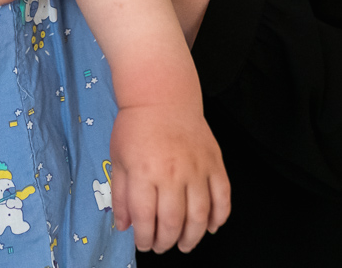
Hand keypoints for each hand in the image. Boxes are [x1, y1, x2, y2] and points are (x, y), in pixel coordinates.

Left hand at [109, 104, 229, 253]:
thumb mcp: (119, 159)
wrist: (163, 96)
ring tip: (185, 244)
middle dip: (165, 242)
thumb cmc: (137, 126)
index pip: (145, 218)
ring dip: (192, 237)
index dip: (143, 238)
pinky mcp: (214, 163)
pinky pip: (223, 197)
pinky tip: (210, 226)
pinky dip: (219, 217)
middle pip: (172, 222)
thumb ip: (120, 195)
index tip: (142, 243)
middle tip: (161, 246)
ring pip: (199, 216)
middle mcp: (172, 173)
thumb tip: (123, 226)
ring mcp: (197, 169)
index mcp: (143, 172)